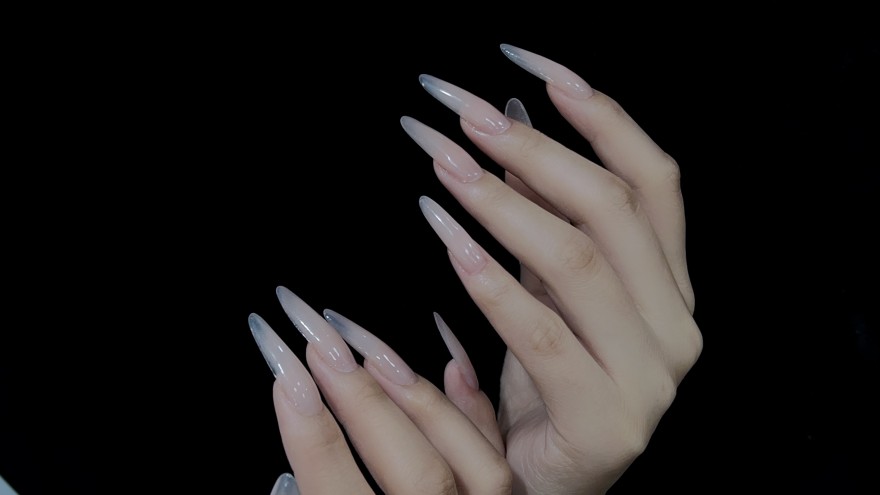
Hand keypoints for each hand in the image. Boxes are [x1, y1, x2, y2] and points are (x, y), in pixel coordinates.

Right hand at [249, 287, 511, 493]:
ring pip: (474, 461)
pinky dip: (472, 410)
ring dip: (419, 398)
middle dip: (363, 399)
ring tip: (368, 346)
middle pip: (418, 472)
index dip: (311, 439)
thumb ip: (322, 487)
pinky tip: (450, 361)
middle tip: (316, 332)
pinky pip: (499, 458)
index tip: (283, 374)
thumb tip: (292, 443)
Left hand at [401, 44, 701, 493]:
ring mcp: (651, 377)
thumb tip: (510, 112)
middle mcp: (676, 324)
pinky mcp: (607, 421)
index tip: (527, 62)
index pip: (653, 178)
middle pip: (613, 208)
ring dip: (502, 200)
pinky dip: (491, 279)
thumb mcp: (547, 286)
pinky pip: (543, 334)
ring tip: (442, 160)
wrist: (545, 480)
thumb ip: (541, 210)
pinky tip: (448, 236)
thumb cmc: (545, 379)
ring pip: (580, 260)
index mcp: (672, 285)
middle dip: (532, 147)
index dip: (596, 112)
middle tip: (461, 112)